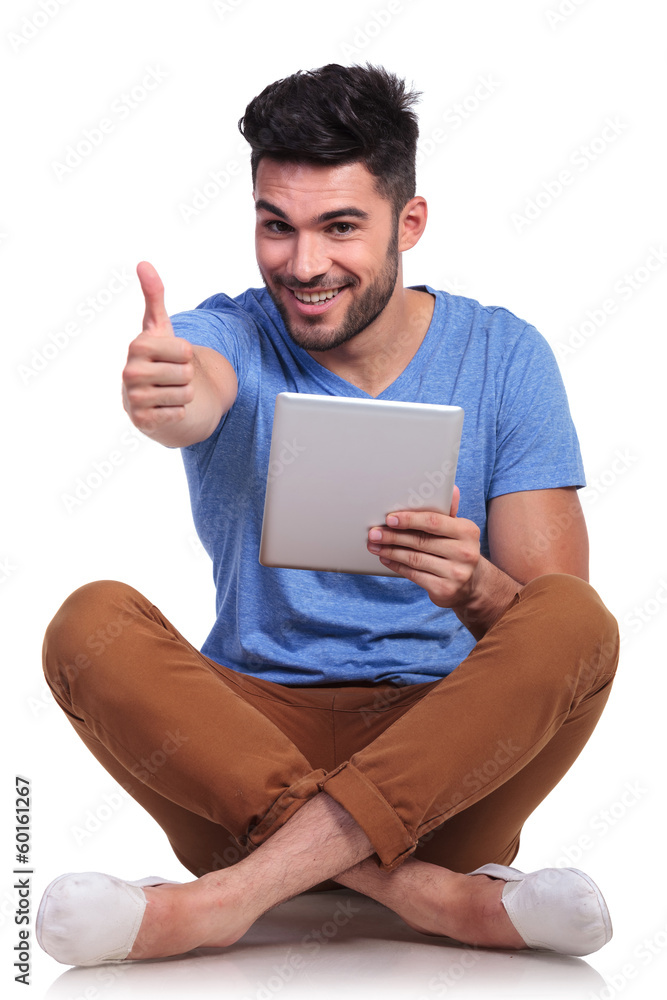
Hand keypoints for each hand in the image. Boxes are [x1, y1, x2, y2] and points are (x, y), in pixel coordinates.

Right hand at [122, 262, 194, 432]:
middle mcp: (130, 372)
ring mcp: (134, 398)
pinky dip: (177, 412)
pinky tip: (164, 407)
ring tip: (168, 390)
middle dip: (186, 376)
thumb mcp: (158, 327)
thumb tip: (144, 263)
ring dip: (183, 394)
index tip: (171, 356)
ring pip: (186, 394)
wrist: (149, 397)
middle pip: (187, 373)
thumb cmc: (157, 358)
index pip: (186, 350)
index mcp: (138, 346)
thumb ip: (154, 296)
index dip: (186, 354)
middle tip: (170, 375)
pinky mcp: (142, 421)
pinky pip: (179, 414)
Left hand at [366, 486, 481, 608]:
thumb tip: (450, 488)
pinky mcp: (445, 589)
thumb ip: (448, 511)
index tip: (389, 519)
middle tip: (374, 533)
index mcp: (467, 531)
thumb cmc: (457, 549)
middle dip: (393, 536)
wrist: (472, 584)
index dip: (409, 519)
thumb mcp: (457, 529)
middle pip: (421, 541)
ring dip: (390, 551)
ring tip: (374, 546)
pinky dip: (397, 566)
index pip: (434, 522)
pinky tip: (386, 559)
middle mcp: (464, 552)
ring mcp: (456, 573)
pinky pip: (414, 575)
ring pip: (414, 559)